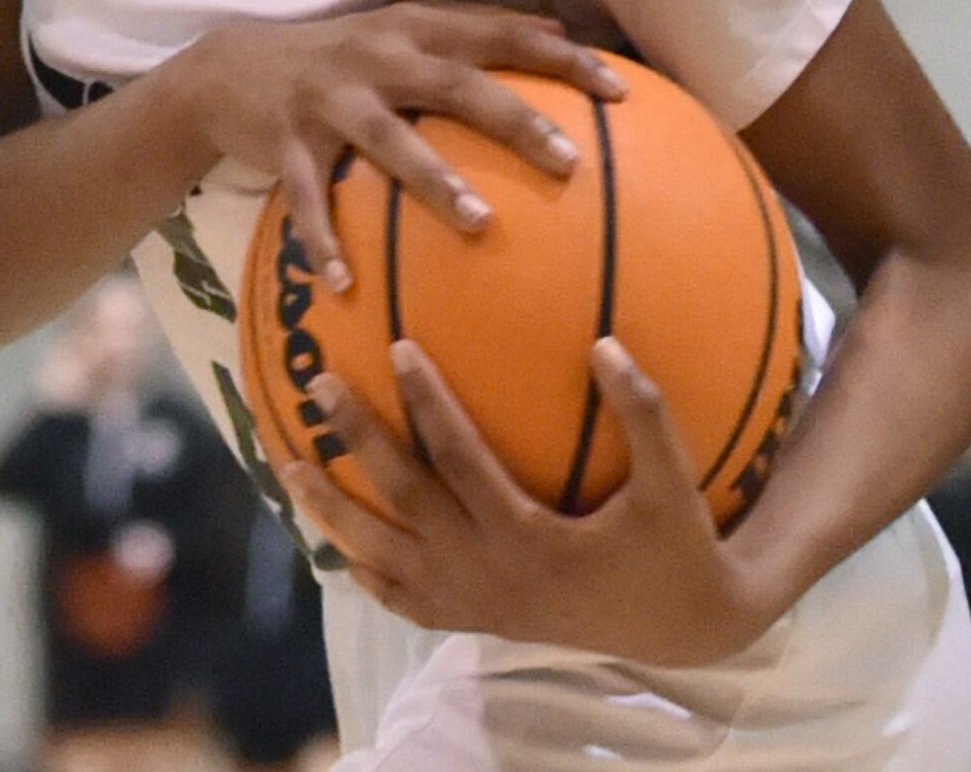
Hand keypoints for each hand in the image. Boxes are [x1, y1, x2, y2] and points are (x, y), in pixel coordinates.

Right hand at [158, 4, 622, 294]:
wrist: (226, 68)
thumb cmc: (338, 57)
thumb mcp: (403, 31)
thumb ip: (476, 31)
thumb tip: (563, 34)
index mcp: (414, 30)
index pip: (500, 35)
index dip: (559, 59)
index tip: (617, 91)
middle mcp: (377, 57)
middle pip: (456, 85)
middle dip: (514, 120)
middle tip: (569, 163)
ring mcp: (329, 99)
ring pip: (389, 140)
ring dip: (435, 181)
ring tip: (480, 224)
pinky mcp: (285, 141)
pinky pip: (309, 197)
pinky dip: (324, 239)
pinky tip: (344, 285)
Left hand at [278, 343, 769, 668]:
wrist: (683, 628)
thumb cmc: (676, 545)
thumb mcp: (673, 483)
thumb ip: (643, 414)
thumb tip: (603, 343)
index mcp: (530, 537)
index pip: (459, 459)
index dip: (427, 401)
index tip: (397, 346)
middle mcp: (489, 575)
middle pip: (404, 501)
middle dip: (357, 441)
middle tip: (318, 385)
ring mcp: (475, 604)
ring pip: (383, 558)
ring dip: (332, 511)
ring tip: (287, 465)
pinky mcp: (476, 621)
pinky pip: (405, 601)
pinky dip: (367, 573)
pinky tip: (337, 544)